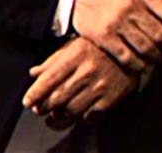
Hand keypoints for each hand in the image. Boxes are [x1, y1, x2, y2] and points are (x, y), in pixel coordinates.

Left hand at [22, 37, 137, 123]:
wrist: (134, 48)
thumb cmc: (100, 45)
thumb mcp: (76, 45)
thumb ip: (54, 60)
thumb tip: (33, 73)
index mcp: (75, 55)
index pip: (48, 79)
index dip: (35, 93)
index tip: (27, 101)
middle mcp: (87, 71)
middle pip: (57, 98)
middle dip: (44, 106)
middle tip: (40, 109)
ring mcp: (100, 86)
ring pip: (71, 110)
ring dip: (60, 114)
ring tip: (56, 112)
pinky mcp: (112, 98)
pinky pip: (90, 116)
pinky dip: (81, 116)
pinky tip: (79, 110)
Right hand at [72, 0, 161, 71]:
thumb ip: (152, 4)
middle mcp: (131, 6)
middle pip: (161, 34)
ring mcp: (117, 21)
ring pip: (146, 48)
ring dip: (156, 58)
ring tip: (157, 60)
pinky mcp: (103, 35)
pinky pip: (127, 56)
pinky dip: (138, 65)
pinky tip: (141, 65)